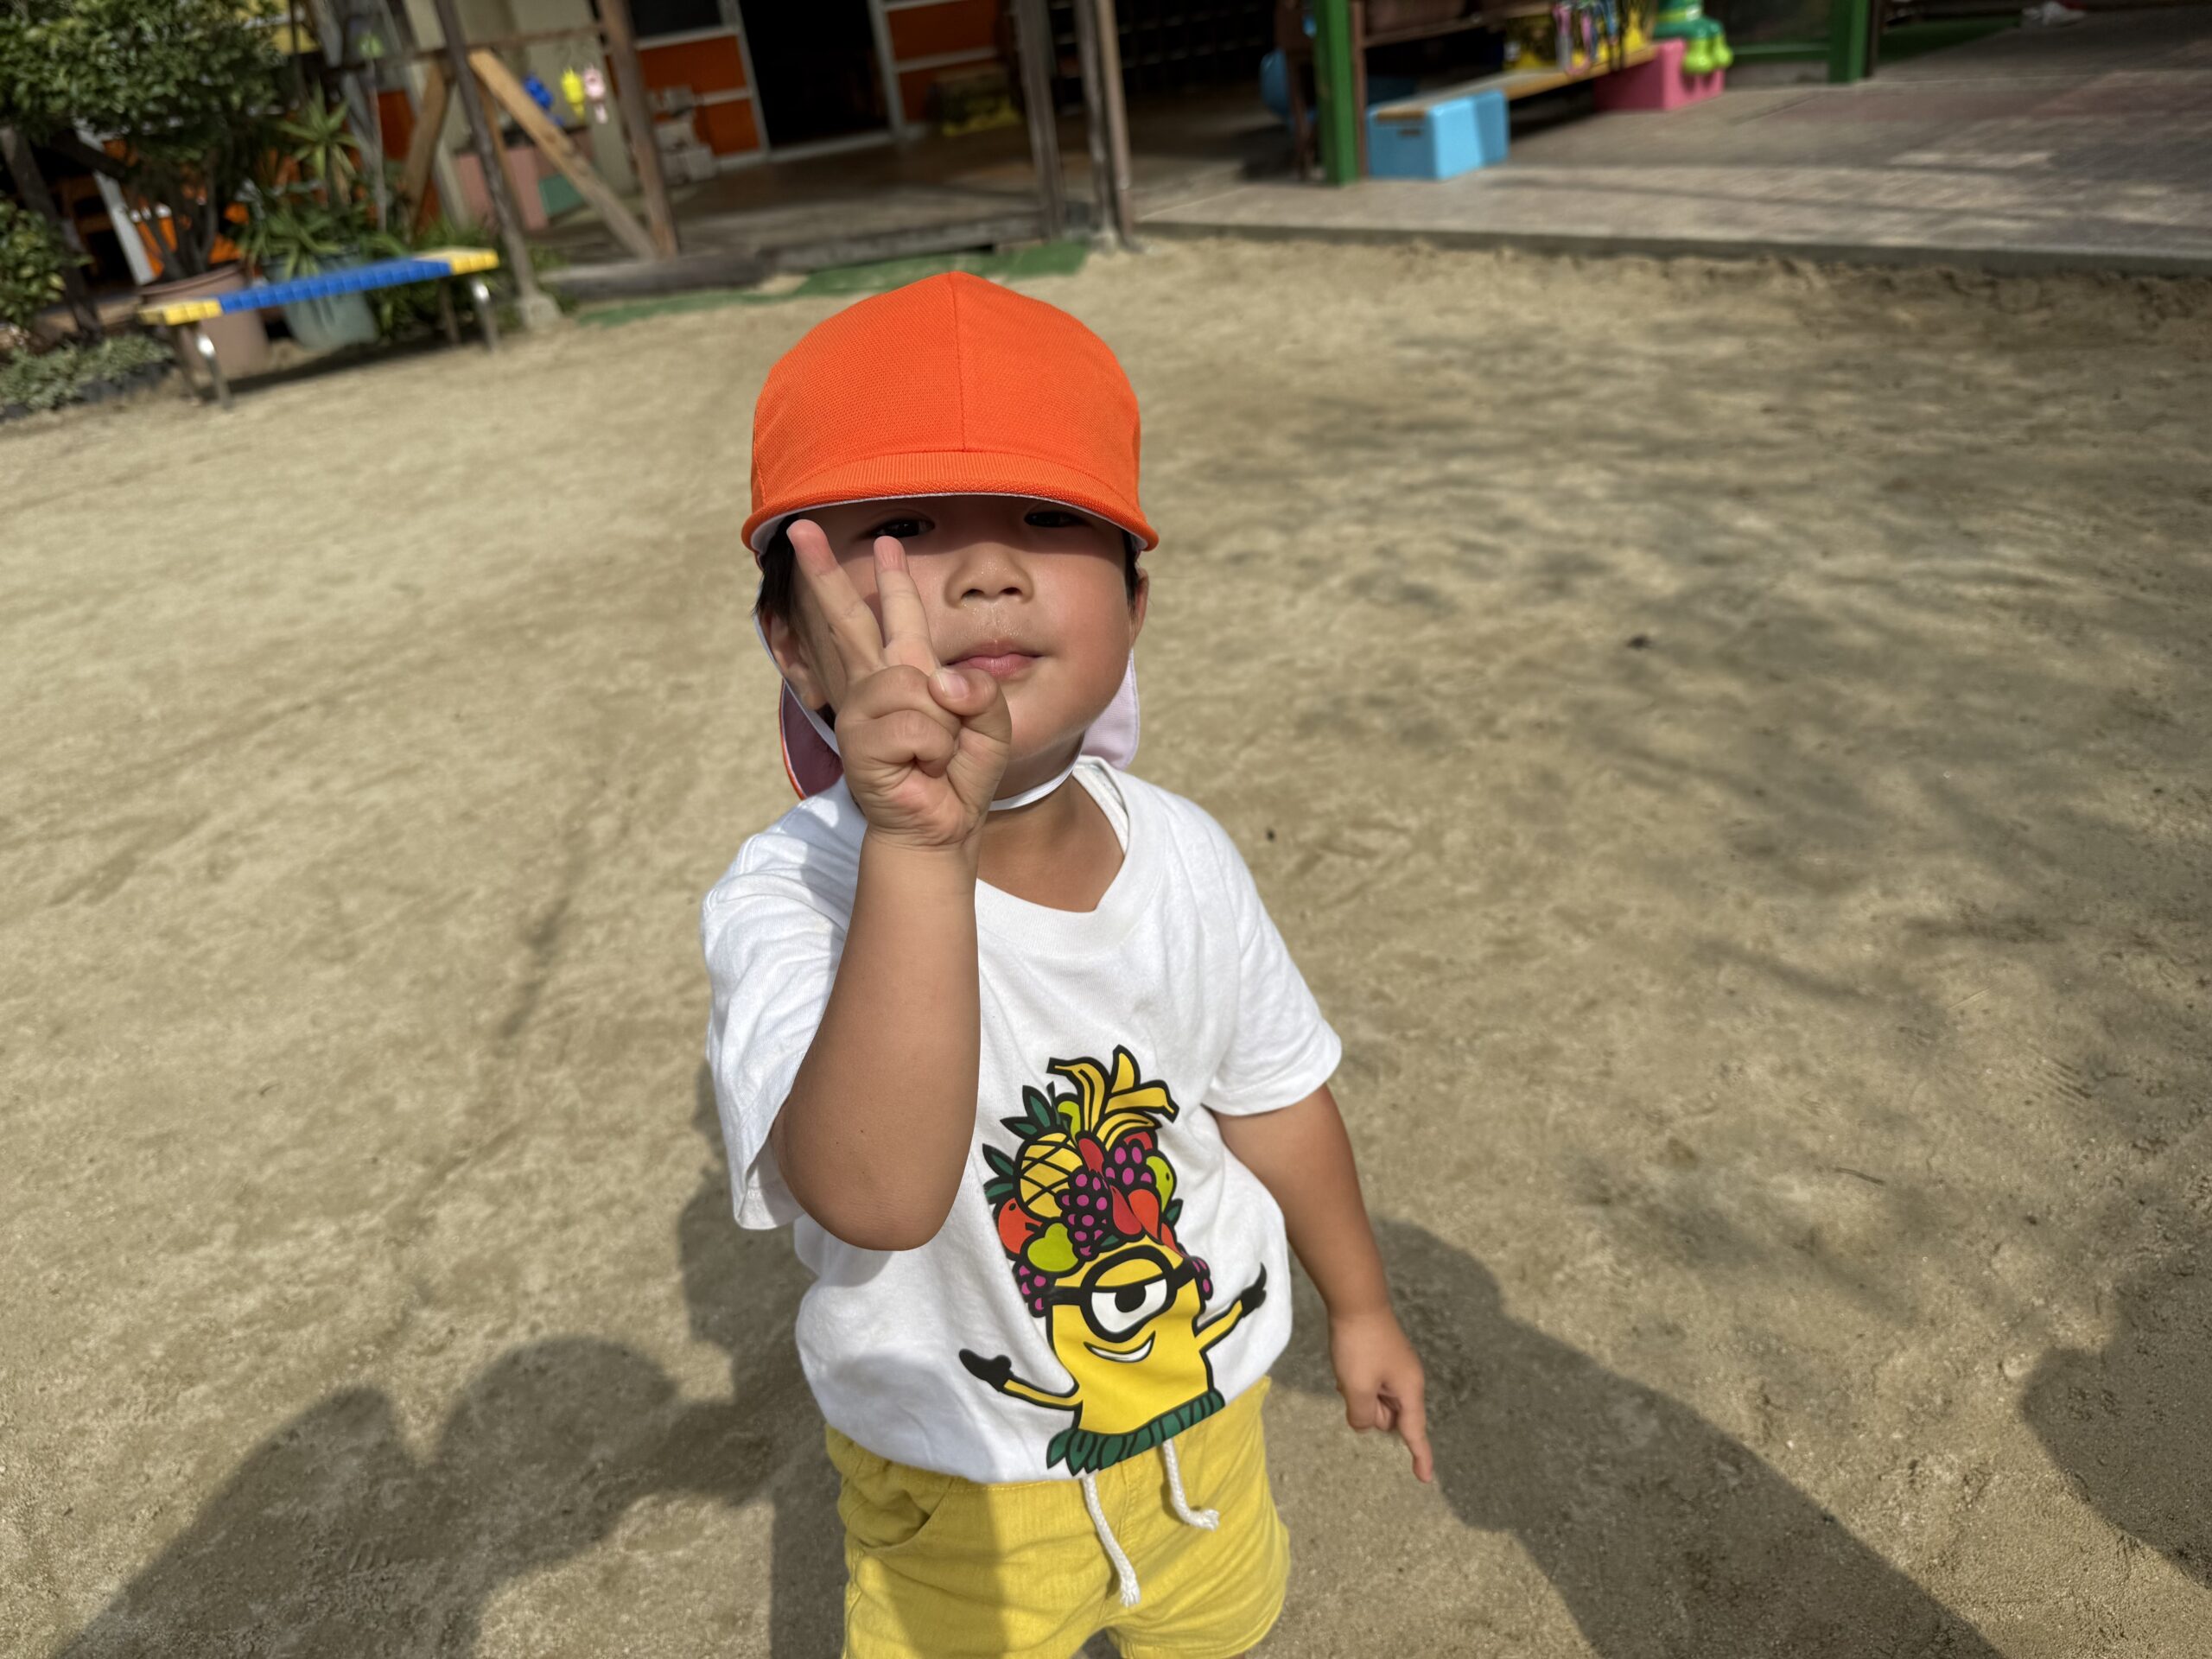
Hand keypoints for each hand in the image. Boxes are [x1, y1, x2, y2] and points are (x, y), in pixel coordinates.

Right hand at [789, 520, 1011, 848]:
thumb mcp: (992, 726)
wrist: (941, 827)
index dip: (889, 578)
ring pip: (913, 685)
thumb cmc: (960, 775)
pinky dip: (935, 749)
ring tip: (936, 753)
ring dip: (943, 726)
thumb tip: (939, 681)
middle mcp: (877, 685)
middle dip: (825, 572)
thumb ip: (981, 694)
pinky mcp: (858, 743)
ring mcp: (861, 712)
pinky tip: (923, 768)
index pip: (894, 616)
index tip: (881, 540)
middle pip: (849, 620)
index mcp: (906, 672)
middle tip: (801, 527)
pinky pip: (916, 726)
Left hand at [1329, 1307, 1432, 1482]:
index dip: (1420, 1457)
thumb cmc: (1360, 1345)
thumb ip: (1362, 1416)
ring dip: (1359, 1393)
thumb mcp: (1357, 1387)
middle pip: (1388, 1417)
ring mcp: (1396, 1370)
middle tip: (1353, 1383)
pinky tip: (1346, 1364)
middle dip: (1369, 1410)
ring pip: (1376, 1400)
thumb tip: (1364, 1423)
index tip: (1424, 1479)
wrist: (1356, 1301)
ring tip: (1349, 1368)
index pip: (1414, 1433)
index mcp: (1409, 1391)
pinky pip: (1369, 1384)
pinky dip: (1356, 1382)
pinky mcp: (1383, 1359)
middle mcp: (1408, 1382)